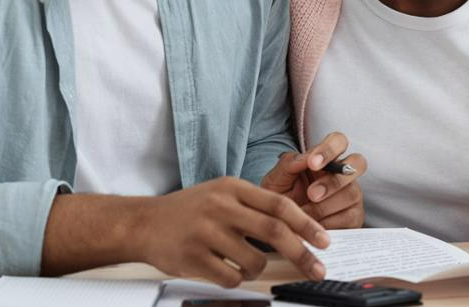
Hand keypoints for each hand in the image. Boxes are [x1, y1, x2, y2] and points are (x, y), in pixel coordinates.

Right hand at [132, 177, 329, 287]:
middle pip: (274, 231)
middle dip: (302, 253)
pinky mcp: (193, 257)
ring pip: (253, 260)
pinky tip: (227, 270)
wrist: (143, 223)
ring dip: (259, 269)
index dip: (306, 224)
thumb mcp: (221, 193)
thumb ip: (254, 205)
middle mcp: (221, 207)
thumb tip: (297, 229)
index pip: (280, 205)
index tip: (324, 241)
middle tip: (317, 268)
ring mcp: (205, 232)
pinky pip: (230, 277)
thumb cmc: (189, 210)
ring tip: (246, 264)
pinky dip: (237, 279)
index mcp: (232, 188)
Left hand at [261, 132, 365, 229]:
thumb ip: (289, 164)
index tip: (312, 163)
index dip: (329, 149)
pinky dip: (330, 223)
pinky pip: (350, 217)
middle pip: (358, 163)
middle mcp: (343, 173)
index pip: (338, 141)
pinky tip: (314, 226)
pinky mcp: (354, 217)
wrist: (280, 227)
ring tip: (304, 215)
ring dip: (325, 206)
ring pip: (352, 193)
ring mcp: (351, 195)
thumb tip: (305, 158)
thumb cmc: (280, 198)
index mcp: (325, 158)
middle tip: (311, 194)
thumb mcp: (276, 180)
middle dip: (334, 179)